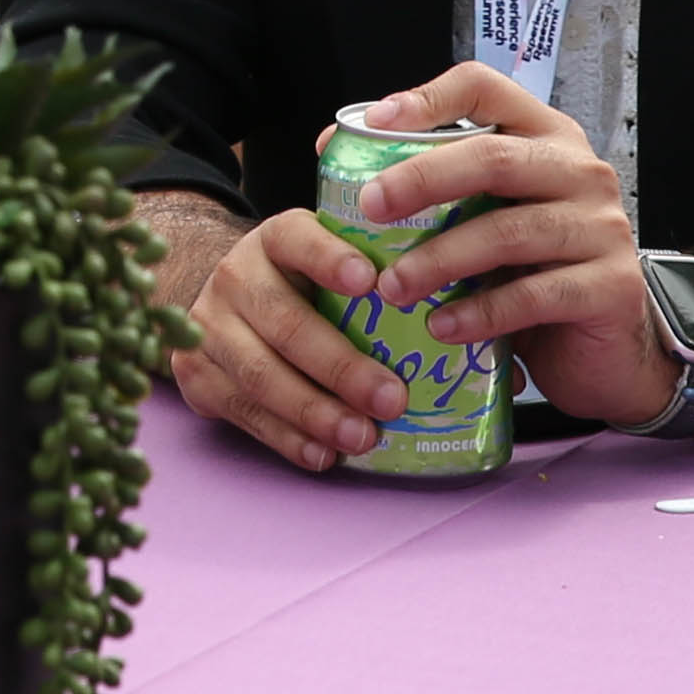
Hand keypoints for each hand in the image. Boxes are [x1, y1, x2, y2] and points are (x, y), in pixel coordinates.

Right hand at [164, 206, 421, 471]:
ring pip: (259, 374)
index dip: (329, 258)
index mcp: (277, 239)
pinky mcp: (194, 373)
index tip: (370, 282)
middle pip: (284, 322)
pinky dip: (285, 437)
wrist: (227, 302)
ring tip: (363, 437)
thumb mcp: (337, 264)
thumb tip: (499, 348)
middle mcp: (235, 275)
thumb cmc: (307, 289)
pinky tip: (323, 454)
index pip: (298, 238)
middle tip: (392, 399)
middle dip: (340, 366)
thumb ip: (396, 286)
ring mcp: (208, 326)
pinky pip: (242, 411)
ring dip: (315, 411)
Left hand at [341, 63, 673, 426]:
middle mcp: (580, 171)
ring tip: (391, 287)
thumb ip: (427, 184)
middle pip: (493, 157)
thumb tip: (333, 146)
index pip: (487, 88)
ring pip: (507, 231)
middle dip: (421, 179)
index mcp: (543, 136)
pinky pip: (533, 295)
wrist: (602, 349)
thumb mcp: (480, 216)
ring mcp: (602, 227)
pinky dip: (478, 312)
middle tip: (369, 208)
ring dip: (438, 260)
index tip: (374, 124)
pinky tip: (440, 326)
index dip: (427, 99)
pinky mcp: (613, 286)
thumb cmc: (528, 271)